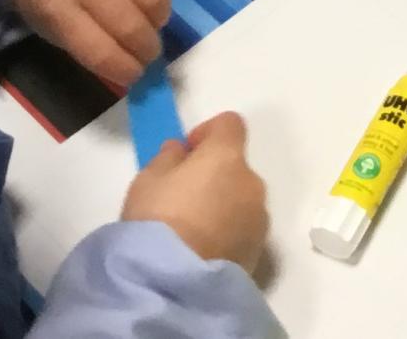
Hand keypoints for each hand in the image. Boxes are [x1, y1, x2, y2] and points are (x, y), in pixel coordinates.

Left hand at [11, 0, 179, 89]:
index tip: (134, 76)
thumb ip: (87, 46)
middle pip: (132, 25)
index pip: (99, 50)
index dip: (124, 70)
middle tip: (147, 54)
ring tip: (152, 22)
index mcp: (56, 5)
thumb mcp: (50, 25)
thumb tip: (131, 68)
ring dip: (160, 20)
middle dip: (146, 50)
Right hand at [122, 112, 269, 275]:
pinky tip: (201, 251)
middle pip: (236, 166)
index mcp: (226, 157)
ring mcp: (259, 218)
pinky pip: (243, 230)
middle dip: (214, 175)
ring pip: (242, 200)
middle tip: (182, 199)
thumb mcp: (147, 180)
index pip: (230, 124)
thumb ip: (168, 157)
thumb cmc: (157, 221)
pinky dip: (227, 233)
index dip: (207, 133)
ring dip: (223, 205)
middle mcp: (252, 183)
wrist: (172, 283)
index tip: (186, 154)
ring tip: (190, 232)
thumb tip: (181, 150)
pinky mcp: (258, 250)